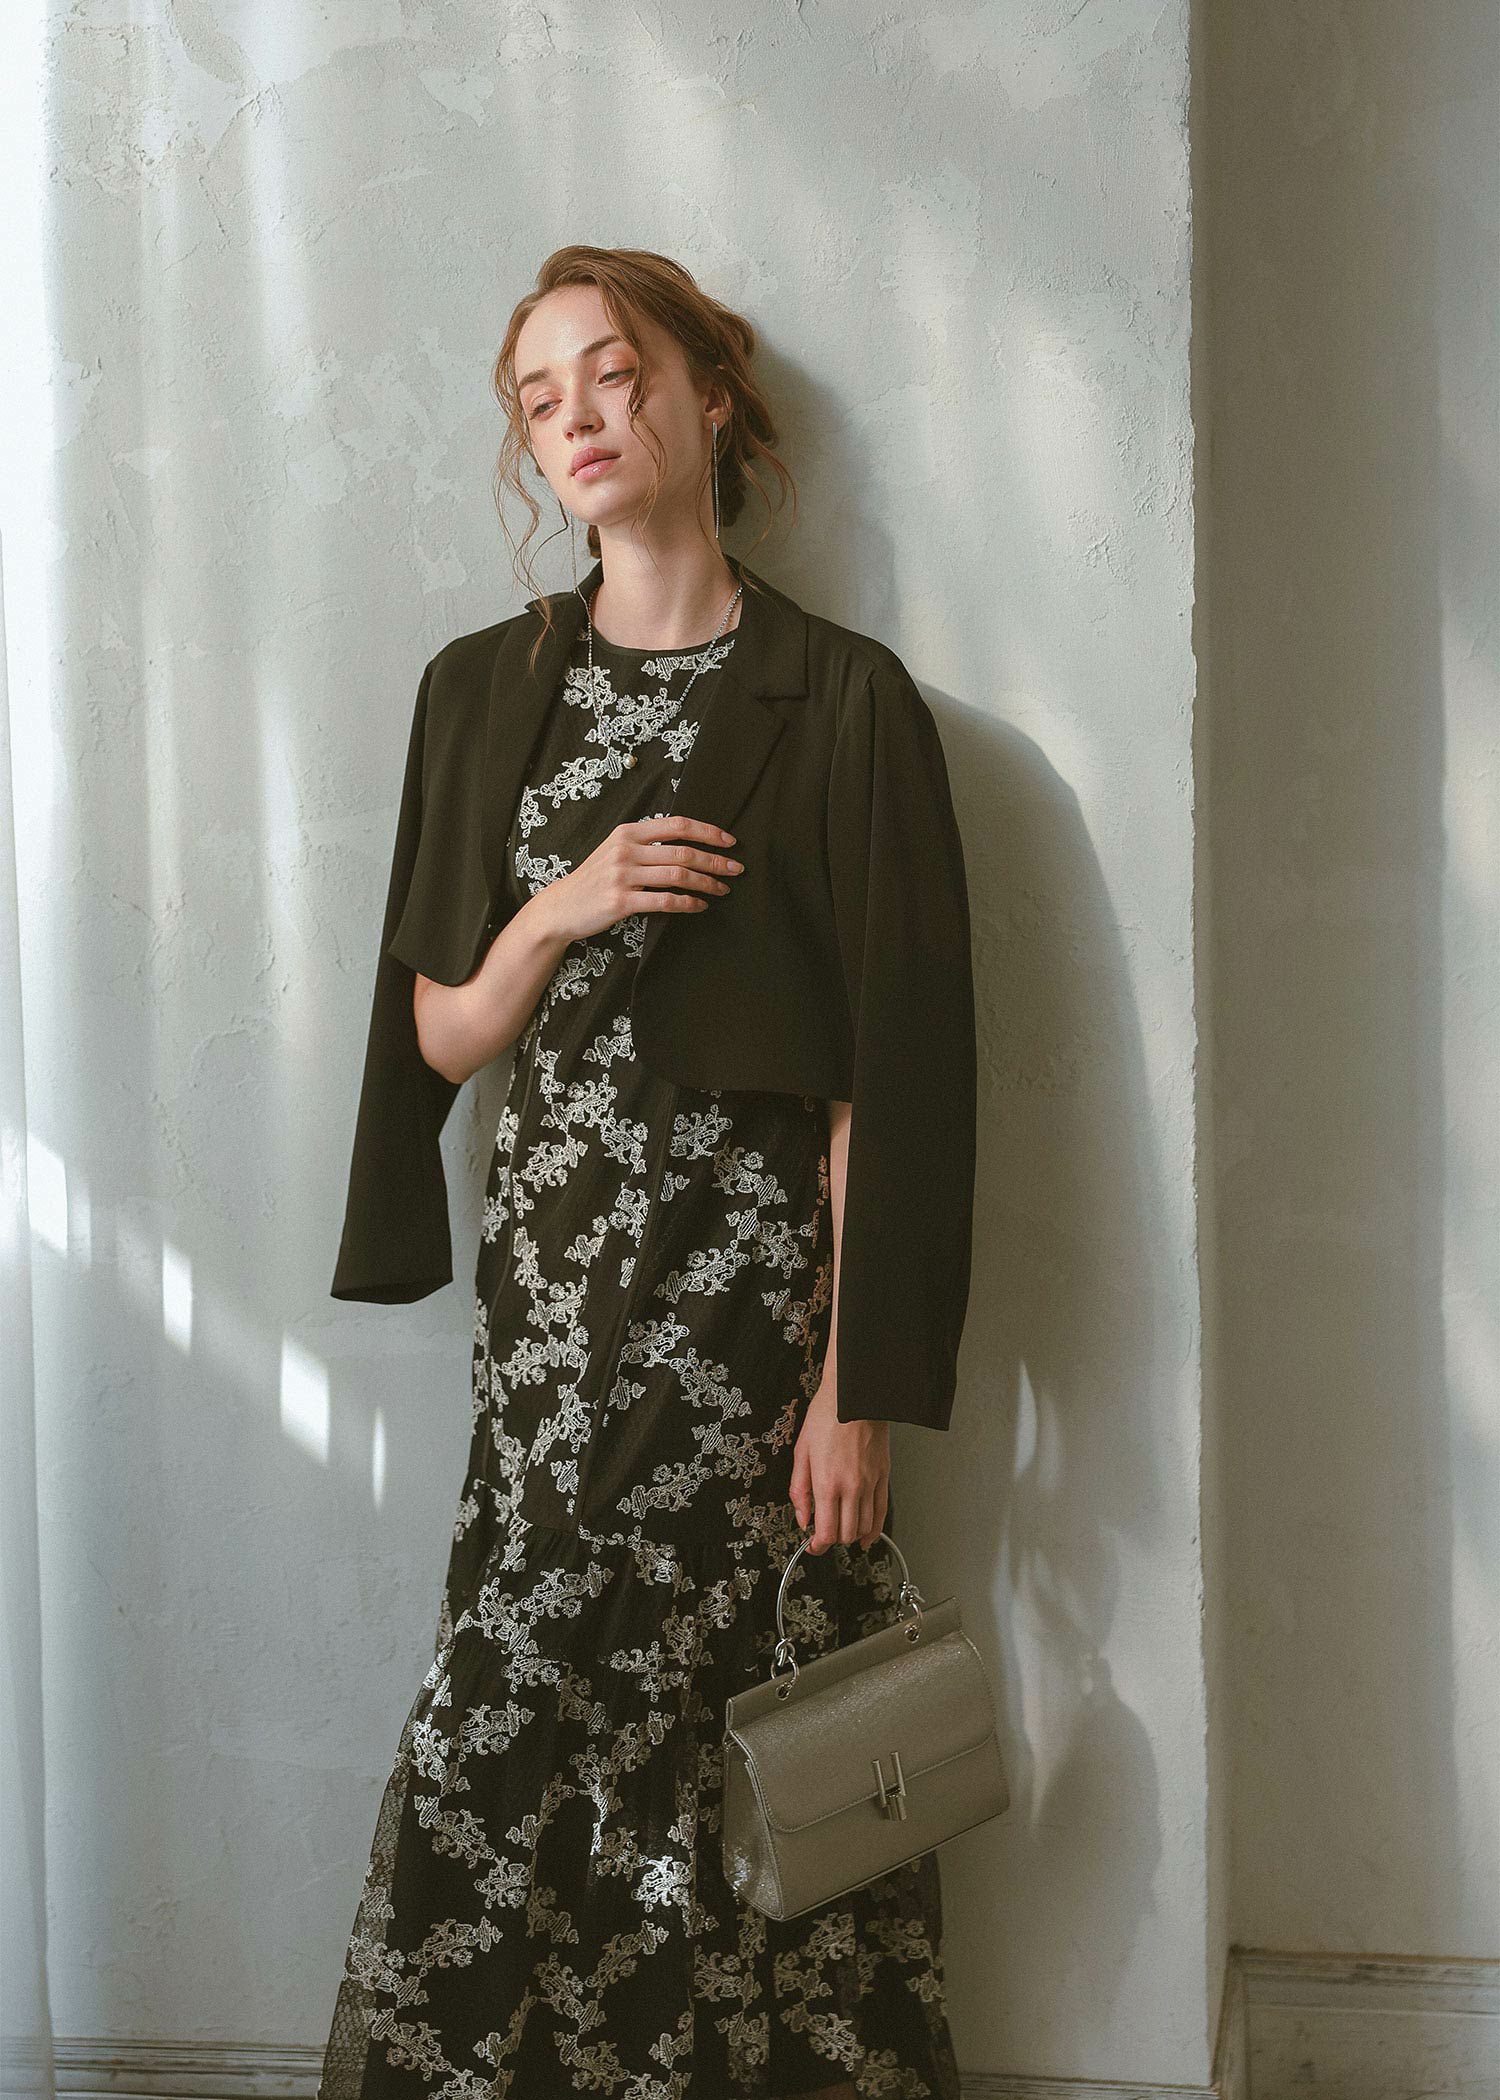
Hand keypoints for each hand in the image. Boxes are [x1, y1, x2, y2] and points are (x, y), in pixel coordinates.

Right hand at [535, 814, 742, 944]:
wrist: (562, 906)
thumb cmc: (594, 878)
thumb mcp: (615, 849)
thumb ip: (645, 842)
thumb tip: (686, 840)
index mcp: (628, 832)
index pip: (677, 825)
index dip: (708, 831)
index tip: (729, 842)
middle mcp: (626, 850)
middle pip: (683, 851)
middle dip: (715, 860)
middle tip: (736, 869)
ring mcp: (622, 876)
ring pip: (678, 875)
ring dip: (707, 883)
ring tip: (723, 889)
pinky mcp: (621, 901)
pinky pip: (664, 901)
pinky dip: (688, 903)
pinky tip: (700, 905)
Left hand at [789, 1382, 889, 1553]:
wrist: (856, 1396)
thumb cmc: (827, 1415)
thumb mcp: (801, 1451)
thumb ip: (799, 1489)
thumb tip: (802, 1516)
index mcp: (827, 1482)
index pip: (826, 1532)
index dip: (818, 1546)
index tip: (813, 1545)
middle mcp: (851, 1487)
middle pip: (845, 1534)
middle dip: (833, 1541)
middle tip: (824, 1537)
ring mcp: (870, 1483)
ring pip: (864, 1527)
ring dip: (852, 1536)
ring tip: (842, 1532)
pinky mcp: (883, 1476)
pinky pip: (882, 1511)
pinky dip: (875, 1528)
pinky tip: (867, 1535)